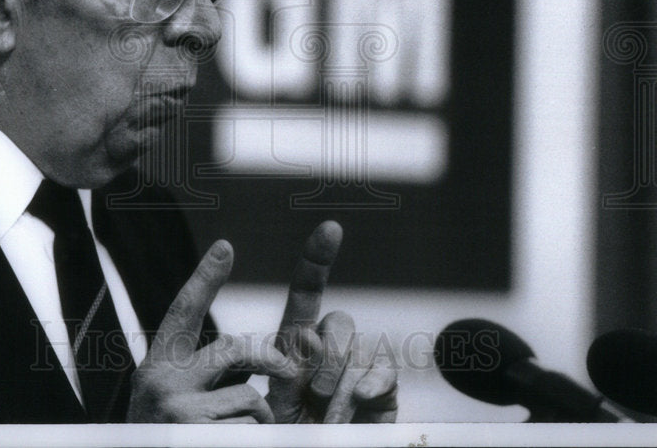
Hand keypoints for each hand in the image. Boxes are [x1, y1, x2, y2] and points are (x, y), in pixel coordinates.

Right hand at [127, 239, 296, 422]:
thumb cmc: (168, 438)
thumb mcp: (172, 403)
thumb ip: (201, 378)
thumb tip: (251, 359)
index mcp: (156, 369)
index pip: (182, 313)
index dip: (204, 279)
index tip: (224, 247)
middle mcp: (161, 384)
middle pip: (233, 348)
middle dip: (267, 357)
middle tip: (284, 367)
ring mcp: (179, 412)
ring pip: (251, 398)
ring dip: (258, 421)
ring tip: (234, 434)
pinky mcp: (197, 435)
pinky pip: (252, 429)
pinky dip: (254, 439)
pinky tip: (230, 443)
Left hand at [266, 221, 397, 422]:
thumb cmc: (284, 434)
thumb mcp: (272, 403)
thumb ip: (284, 370)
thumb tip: (309, 334)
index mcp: (295, 345)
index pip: (307, 292)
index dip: (318, 259)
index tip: (331, 228)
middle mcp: (329, 348)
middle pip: (338, 321)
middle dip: (325, 359)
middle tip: (311, 399)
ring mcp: (359, 366)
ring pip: (358, 348)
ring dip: (341, 385)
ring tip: (327, 419)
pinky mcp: (384, 387)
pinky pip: (384, 368)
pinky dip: (373, 383)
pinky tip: (361, 400)